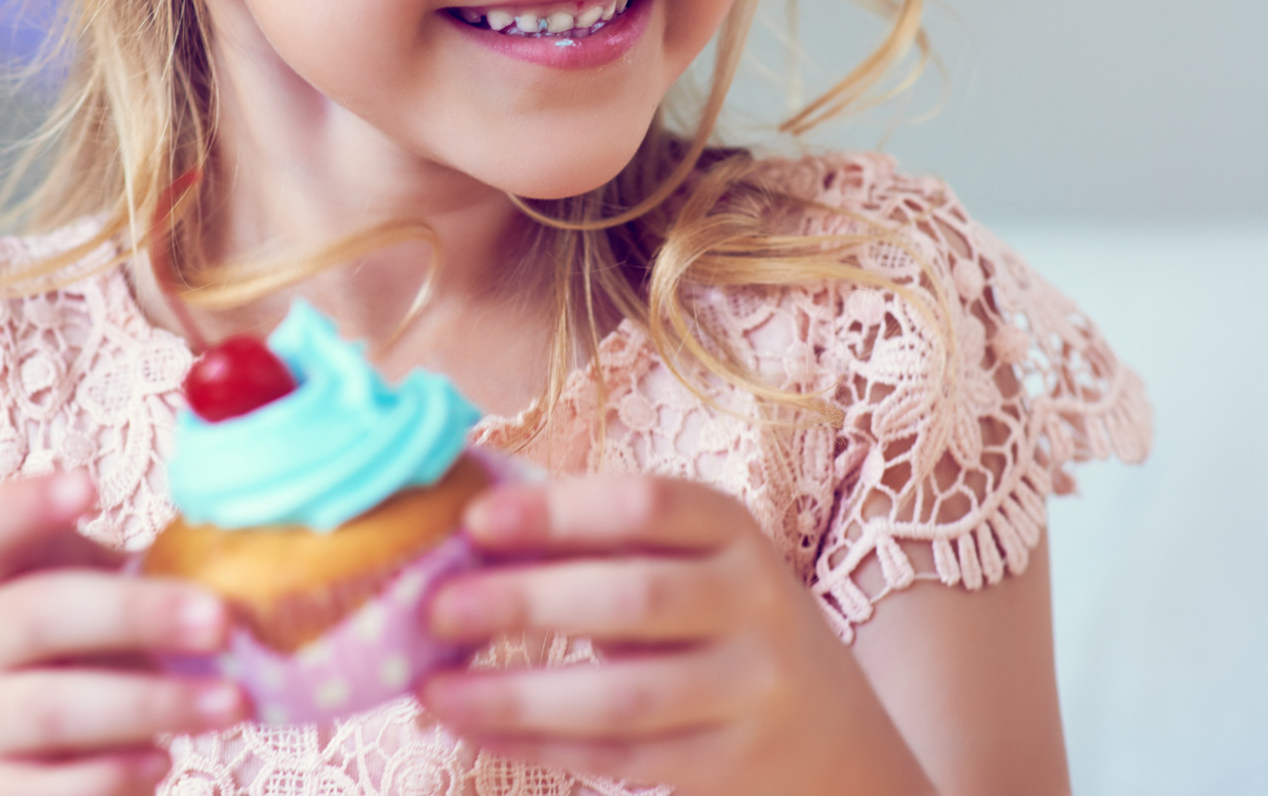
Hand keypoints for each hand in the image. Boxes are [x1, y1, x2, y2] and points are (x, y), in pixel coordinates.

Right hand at [0, 472, 248, 795]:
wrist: (67, 750)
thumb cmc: (112, 646)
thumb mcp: (127, 594)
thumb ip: (169, 563)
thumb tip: (277, 532)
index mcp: (7, 576)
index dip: (24, 503)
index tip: (89, 485)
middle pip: (33, 615)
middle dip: (134, 614)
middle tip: (221, 620)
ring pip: (51, 708)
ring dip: (152, 703)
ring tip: (233, 702)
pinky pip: (49, 788)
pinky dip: (112, 775)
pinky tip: (163, 760)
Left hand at [418, 474, 933, 795]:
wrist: (834, 738)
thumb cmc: (723, 627)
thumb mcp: (695, 568)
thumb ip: (608, 548)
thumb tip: (470, 539)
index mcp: (735, 532)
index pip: (648, 505)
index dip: (560, 510)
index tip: (476, 520)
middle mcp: (756, 603)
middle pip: (633, 599)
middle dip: (525, 601)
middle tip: (435, 606)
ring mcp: (751, 689)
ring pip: (623, 695)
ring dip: (516, 693)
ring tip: (433, 688)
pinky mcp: (729, 763)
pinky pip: (620, 757)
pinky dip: (538, 743)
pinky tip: (476, 727)